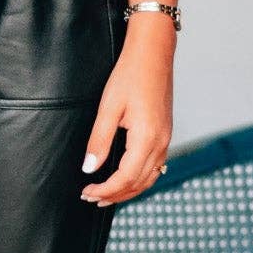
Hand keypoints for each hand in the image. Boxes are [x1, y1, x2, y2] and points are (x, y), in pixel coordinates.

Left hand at [79, 22, 173, 205]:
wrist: (153, 53)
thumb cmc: (130, 75)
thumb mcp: (109, 108)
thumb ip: (99, 141)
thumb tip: (89, 168)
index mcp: (147, 138)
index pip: (125, 178)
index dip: (105, 190)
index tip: (86, 192)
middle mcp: (161, 143)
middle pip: (139, 183)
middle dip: (115, 195)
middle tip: (91, 198)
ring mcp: (166, 139)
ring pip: (150, 178)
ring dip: (128, 190)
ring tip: (106, 195)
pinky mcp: (165, 133)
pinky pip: (155, 166)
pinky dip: (139, 179)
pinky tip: (126, 178)